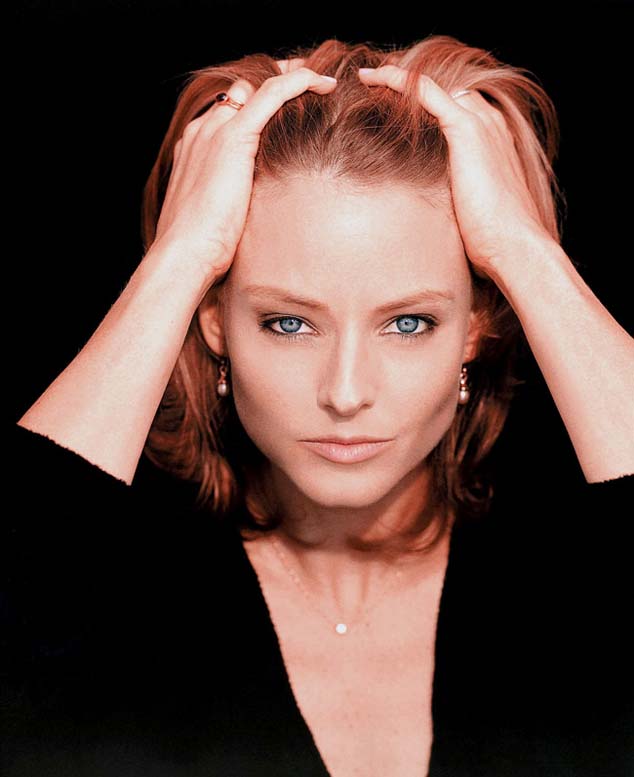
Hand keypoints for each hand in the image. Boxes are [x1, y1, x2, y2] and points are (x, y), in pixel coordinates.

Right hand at [153, 63, 334, 283]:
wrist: (184, 254)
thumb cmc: (200, 248)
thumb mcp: (218, 218)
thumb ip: (234, 203)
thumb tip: (257, 216)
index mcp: (196, 149)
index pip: (229, 113)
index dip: (259, 107)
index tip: (289, 113)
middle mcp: (203, 132)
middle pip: (243, 93)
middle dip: (277, 87)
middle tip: (312, 91)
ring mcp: (216, 131)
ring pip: (259, 87)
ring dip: (293, 79)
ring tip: (323, 83)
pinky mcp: (235, 137)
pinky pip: (273, 94)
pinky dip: (300, 82)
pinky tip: (325, 84)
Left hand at [358, 66, 553, 278]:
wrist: (514, 246)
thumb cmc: (495, 240)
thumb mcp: (472, 211)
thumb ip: (456, 198)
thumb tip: (432, 212)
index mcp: (495, 141)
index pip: (459, 107)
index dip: (429, 105)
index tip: (400, 108)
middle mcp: (491, 124)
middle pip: (446, 91)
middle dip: (413, 89)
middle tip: (378, 87)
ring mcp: (480, 124)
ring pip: (433, 86)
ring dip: (399, 80)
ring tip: (370, 79)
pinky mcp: (466, 129)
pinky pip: (425, 92)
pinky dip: (399, 81)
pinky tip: (374, 79)